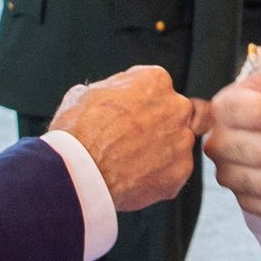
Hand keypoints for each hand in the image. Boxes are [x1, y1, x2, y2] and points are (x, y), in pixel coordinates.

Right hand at [52, 65, 200, 211]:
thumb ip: (110, 91)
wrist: (80, 170)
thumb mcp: (85, 93)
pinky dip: (158, 177)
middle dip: (154, 126)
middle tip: (128, 142)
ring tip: (128, 164)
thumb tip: (109, 97)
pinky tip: (134, 179)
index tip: (124, 117)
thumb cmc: (78, 130)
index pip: (153, 88)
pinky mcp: (182, 170)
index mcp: (156, 80)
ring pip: (175, 145)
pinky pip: (173, 172)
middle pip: (171, 115)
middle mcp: (177, 106)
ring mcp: (182, 140)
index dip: (136, 104)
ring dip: (158, 153)